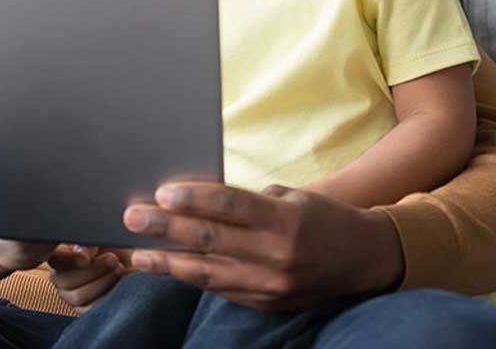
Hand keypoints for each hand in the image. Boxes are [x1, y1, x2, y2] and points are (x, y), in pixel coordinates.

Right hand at [48, 245, 127, 313]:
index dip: (70, 260)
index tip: (87, 259)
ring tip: (119, 269)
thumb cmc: (112, 246)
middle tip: (113, 259)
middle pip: (67, 281)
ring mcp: (72, 297)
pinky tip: (119, 284)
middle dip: (94, 270)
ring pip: (79, 296)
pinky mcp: (85, 311)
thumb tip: (84, 254)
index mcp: (61, 256)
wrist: (128, 262)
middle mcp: (61, 278)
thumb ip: (89, 243)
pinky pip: (92, 310)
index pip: (56, 259)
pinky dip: (108, 297)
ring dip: (103, 282)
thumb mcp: (102, 238)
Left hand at [123, 182, 403, 311]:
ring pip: (208, 271)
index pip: (230, 206)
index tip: (161, 193)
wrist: (363, 259)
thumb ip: (247, 201)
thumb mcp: (290, 196)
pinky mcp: (265, 303)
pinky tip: (166, 267)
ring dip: (167, 261)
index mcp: (284, 220)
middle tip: (131, 217)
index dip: (194, 199)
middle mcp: (276, 256)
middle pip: (211, 239)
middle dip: (166, 228)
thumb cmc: (321, 216)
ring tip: (135, 252)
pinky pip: (220, 288)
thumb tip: (197, 199)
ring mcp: (270, 285)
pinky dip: (191, 276)